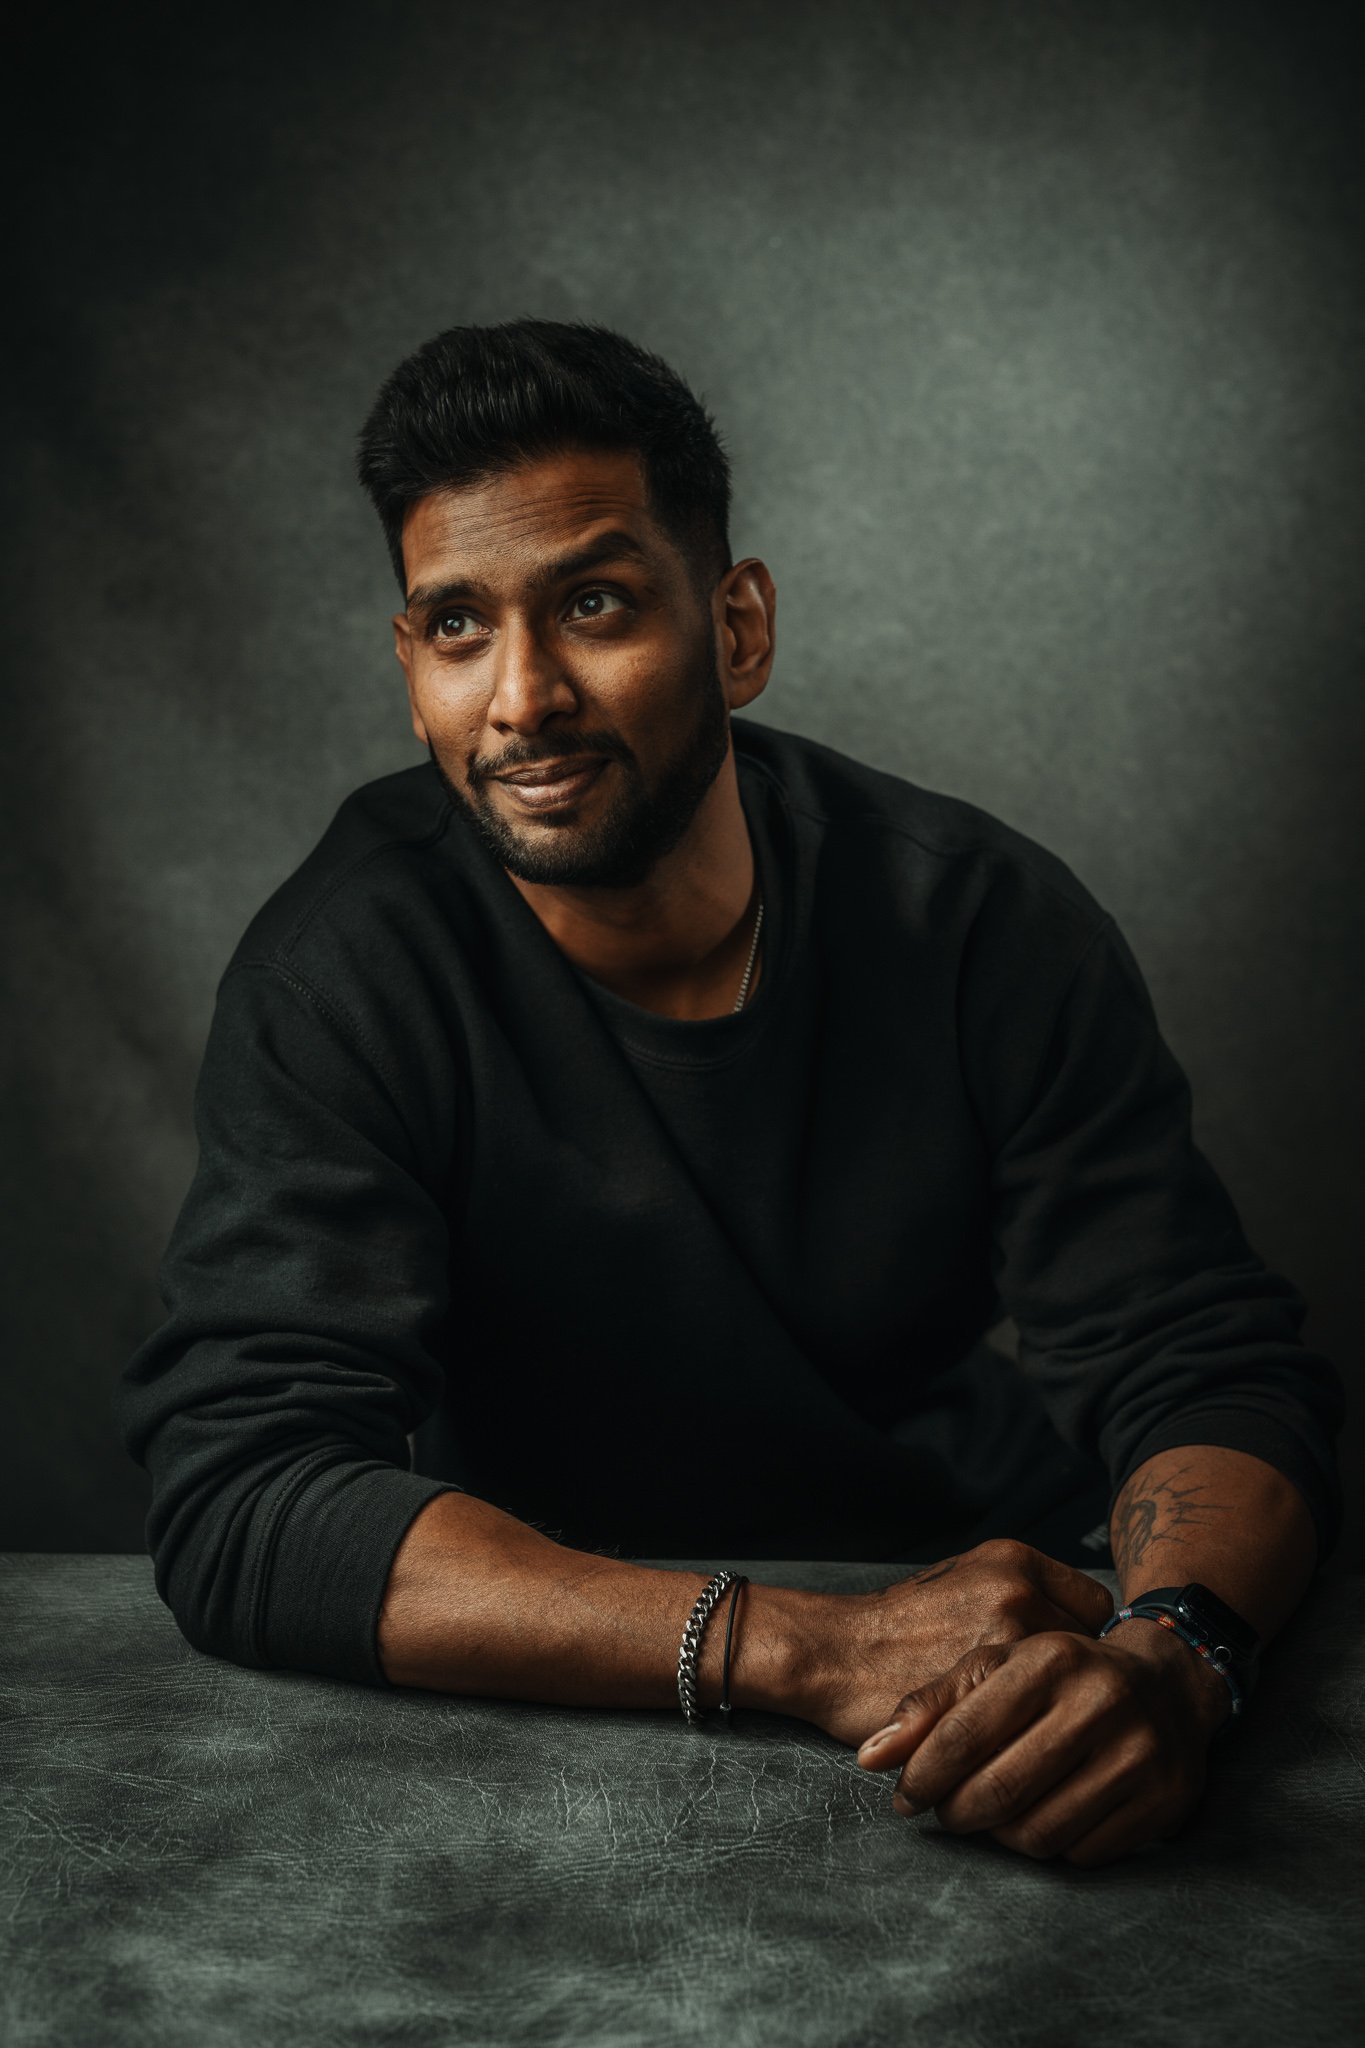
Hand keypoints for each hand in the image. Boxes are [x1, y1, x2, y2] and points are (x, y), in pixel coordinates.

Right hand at [805, 1538, 1114, 1748]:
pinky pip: (1036, 1721)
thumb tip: (1076, 1637)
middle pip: (1092, 1650)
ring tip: (1035, 1730)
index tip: (1064, 1669)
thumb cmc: (898, 1627)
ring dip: (1059, 1712)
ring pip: (1070, 1690)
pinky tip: (1012, 1746)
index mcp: (1014, 1560)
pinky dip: (1032, 1738)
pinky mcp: (983, 1686)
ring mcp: (1000, 1636)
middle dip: (1076, 1682)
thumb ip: (1021, 1597)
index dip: (1085, 1642)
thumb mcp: (963, 1583)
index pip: (1096, 1607)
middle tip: (1051, 1705)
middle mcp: (1016, 1589)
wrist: (834, 1651)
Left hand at [854, 1619, 1229, 1867]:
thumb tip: (871, 1758)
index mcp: (1051, 1658)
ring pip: (1039, 1833)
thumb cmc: (1062, 1673)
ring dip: (999, 1836)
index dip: (923, 1775)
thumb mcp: (997, 1665)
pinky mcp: (1164, 1801)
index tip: (904, 1796)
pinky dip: (1050, 1846)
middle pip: (1000, 1791)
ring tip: (989, 1815)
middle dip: (957, 1812)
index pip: (966, 1733)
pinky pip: (1083, 1853)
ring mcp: (1139, 1754)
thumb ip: (931, 1704)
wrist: (1168, 1683)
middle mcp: (1100, 1702)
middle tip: (944, 1811)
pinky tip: (1041, 1817)